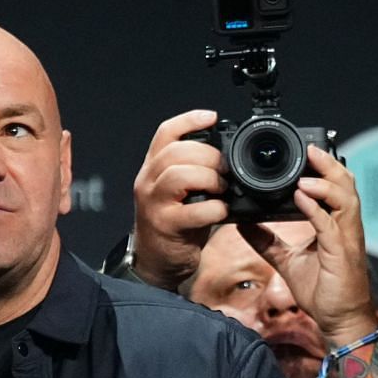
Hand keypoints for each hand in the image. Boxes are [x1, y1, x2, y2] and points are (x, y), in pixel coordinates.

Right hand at [130, 109, 227, 288]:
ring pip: (179, 175)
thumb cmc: (174, 224)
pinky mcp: (166, 226)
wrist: (157, 261)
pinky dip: (213, 208)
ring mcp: (154, 204)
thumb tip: (228, 155)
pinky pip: (192, 211)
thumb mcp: (179, 191)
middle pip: (175, 152)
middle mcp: (149, 181)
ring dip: (209, 178)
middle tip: (225, 169)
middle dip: (208, 155)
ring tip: (222, 188)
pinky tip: (220, 211)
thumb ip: (194, 170)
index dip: (189, 120)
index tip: (212, 117)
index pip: (165, 133)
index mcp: (153, 168)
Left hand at [240, 145, 377, 345]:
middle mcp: (345, 226)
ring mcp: (347, 238)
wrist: (339, 320)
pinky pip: (330, 224)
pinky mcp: (342, 253)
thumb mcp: (287, 260)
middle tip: (309, 148)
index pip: (335, 186)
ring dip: (324, 182)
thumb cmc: (323, 291)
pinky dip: (316, 208)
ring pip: (345, 198)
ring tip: (303, 173)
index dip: (324, 167)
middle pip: (346, 183)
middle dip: (328, 164)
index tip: (305, 151)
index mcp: (336, 224)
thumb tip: (244, 224)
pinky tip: (300, 197)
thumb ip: (268, 241)